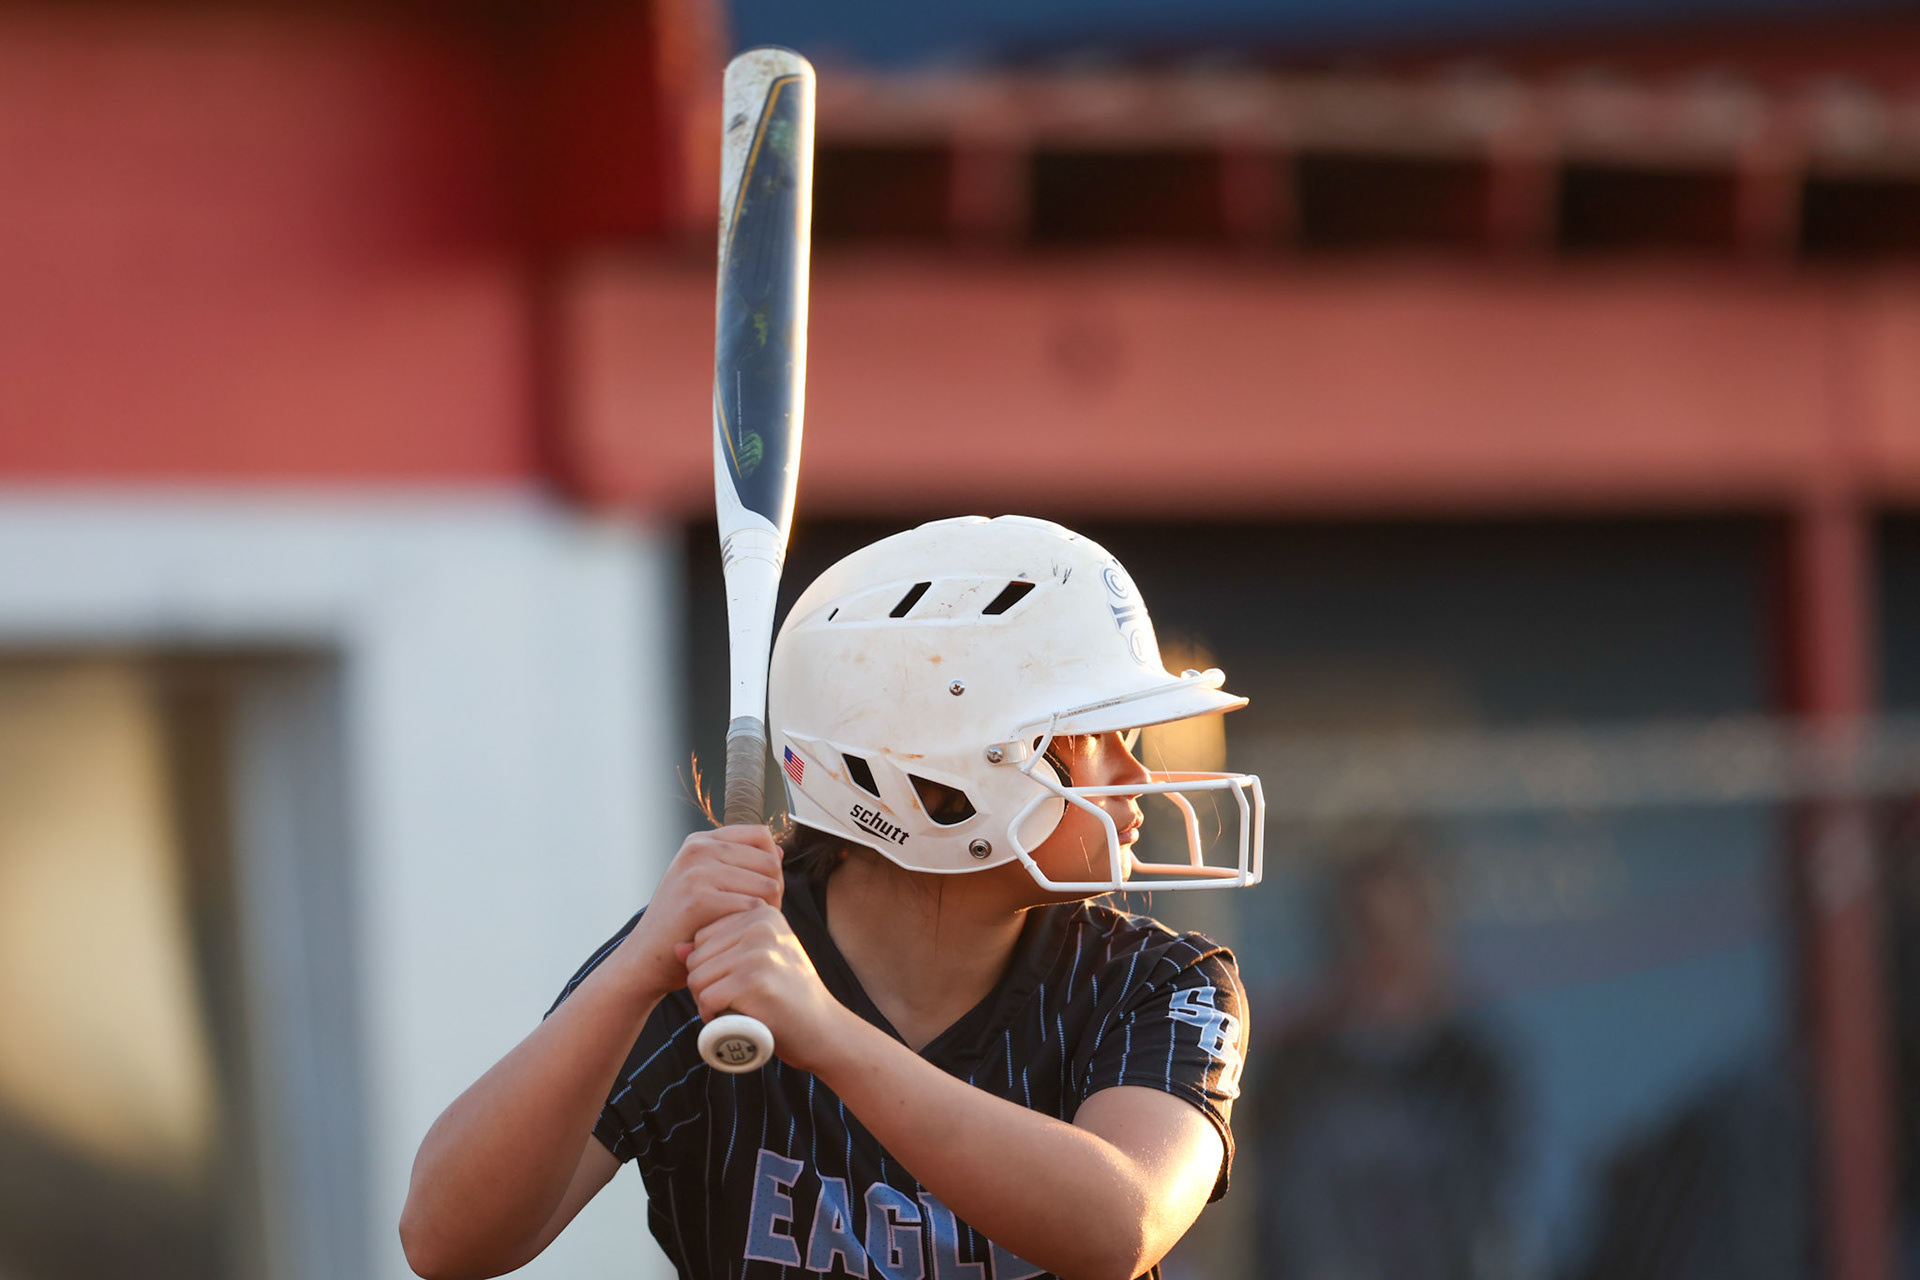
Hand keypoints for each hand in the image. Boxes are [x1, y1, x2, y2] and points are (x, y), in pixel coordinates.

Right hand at [614, 826, 783, 1002]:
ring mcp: (696, 871)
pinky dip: (754, 926)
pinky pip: (754, 907)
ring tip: (751, 928)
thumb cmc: (683, 925)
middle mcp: (698, 848)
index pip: (761, 835)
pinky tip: (740, 938)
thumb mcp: (707, 884)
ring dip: (769, 911)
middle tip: (762, 917)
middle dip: (775, 890)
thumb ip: (740, 865)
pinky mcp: (698, 899)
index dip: (772, 864)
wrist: (645, 958)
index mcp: (701, 841)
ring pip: (767, 884)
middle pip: (770, 861)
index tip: (762, 891)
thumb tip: (779, 851)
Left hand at [680, 905, 845, 1072]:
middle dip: (703, 984)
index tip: (732, 981)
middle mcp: (762, 925)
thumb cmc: (788, 995)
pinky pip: (707, 998)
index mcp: (763, 913)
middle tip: (729, 1001)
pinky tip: (728, 1021)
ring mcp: (760, 952)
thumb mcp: (758, 962)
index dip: (708, 965)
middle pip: (696, 956)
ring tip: (729, 1010)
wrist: (825, 1030)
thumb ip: (722, 949)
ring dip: (704, 1002)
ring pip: (697, 978)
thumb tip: (676, 948)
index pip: (703, 935)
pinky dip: (710, 1016)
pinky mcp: (755, 982)